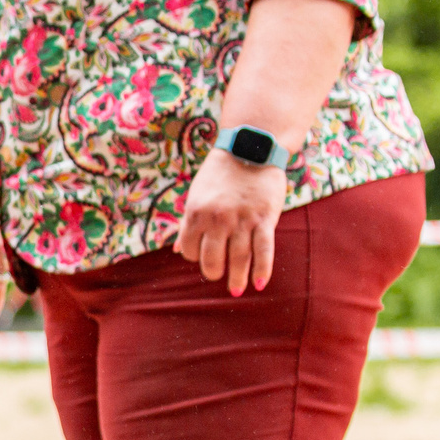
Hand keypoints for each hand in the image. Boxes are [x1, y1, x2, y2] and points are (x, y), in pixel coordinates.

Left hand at [174, 148, 286, 294]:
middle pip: (212, 259)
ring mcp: (241, 220)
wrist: (250, 148)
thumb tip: (175, 250)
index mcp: (196, 213)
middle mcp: (217, 219)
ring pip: (238, 258)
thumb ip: (187, 224)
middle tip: (218, 276)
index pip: (189, 250)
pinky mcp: (264, 218)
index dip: (194, 257)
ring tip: (236, 290)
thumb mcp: (196, 196)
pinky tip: (259, 284)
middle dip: (214, 272)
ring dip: (237, 278)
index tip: (202, 257)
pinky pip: (263, 250)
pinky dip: (261, 270)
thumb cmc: (220, 175)